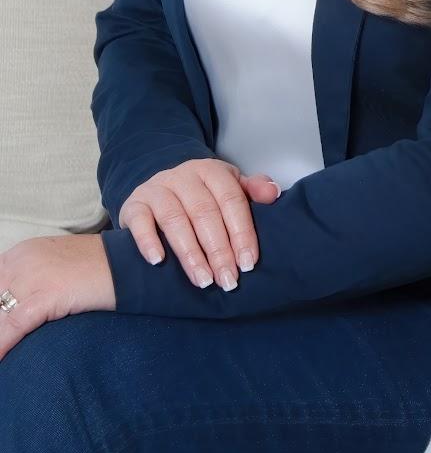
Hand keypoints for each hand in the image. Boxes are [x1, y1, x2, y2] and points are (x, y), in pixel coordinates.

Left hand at [0, 234, 114, 358]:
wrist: (128, 264)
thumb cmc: (97, 269)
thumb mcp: (55, 264)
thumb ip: (30, 280)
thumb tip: (11, 308)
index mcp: (22, 252)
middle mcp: (22, 260)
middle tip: (3, 342)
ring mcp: (33, 276)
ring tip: (2, 355)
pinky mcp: (47, 295)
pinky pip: (14, 326)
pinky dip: (4, 345)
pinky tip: (2, 358)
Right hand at [119, 160, 280, 291]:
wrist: (159, 186)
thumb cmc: (200, 194)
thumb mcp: (228, 187)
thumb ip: (252, 191)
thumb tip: (274, 193)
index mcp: (212, 171)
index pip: (231, 201)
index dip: (241, 232)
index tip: (248, 263)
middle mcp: (183, 177)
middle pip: (204, 213)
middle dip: (218, 250)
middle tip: (228, 280)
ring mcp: (157, 189)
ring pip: (174, 220)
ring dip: (190, 253)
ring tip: (203, 281)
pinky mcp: (134, 204)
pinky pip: (139, 222)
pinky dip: (148, 241)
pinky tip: (158, 261)